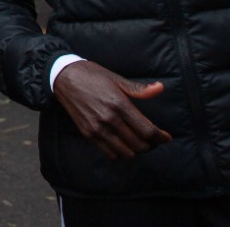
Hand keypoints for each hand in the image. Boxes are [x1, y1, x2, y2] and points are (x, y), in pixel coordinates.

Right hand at [53, 60, 170, 159]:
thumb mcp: (116, 78)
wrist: (63, 78)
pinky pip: (110, 154)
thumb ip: (139, 89)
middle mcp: (109, 119)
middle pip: (139, 144)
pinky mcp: (88, 134)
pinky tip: (123, 144)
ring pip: (126, 152)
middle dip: (151, 144)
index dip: (161, 137)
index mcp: (119, 104)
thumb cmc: (91, 75)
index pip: (147, 130)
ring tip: (138, 142)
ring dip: (136, 150)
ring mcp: (97, 129)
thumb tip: (160, 88)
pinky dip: (121, 153)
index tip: (166, 137)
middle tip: (153, 139)